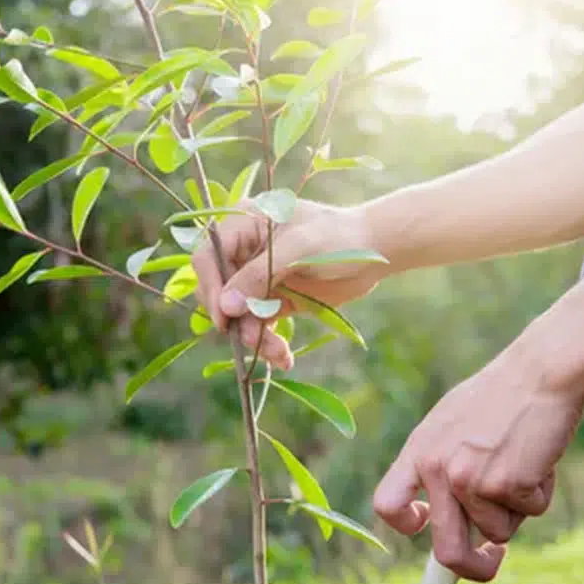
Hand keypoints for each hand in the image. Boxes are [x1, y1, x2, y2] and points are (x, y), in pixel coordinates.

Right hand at [190, 198, 388, 369]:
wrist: (376, 252)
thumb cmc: (339, 237)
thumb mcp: (299, 249)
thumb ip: (259, 275)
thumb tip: (225, 306)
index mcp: (244, 224)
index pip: (208, 257)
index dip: (211, 287)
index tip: (224, 317)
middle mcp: (245, 252)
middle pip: (219, 291)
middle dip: (235, 319)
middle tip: (252, 339)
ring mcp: (258, 278)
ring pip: (239, 315)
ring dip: (253, 337)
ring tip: (278, 353)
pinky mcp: (273, 300)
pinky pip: (259, 325)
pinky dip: (268, 343)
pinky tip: (283, 358)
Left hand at [372, 344, 583, 581]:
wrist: (541, 372)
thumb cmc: (502, 396)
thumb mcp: (452, 423)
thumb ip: (442, 464)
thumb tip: (444, 516)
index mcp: (418, 451)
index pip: (387, 505)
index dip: (406, 525)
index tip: (426, 528)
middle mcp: (438, 469)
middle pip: (446, 550)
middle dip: (472, 569)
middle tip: (491, 561)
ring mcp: (471, 480)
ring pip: (500, 530)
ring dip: (518, 508)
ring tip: (525, 462)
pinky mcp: (508, 485)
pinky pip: (531, 512)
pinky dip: (541, 493)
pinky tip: (540, 457)